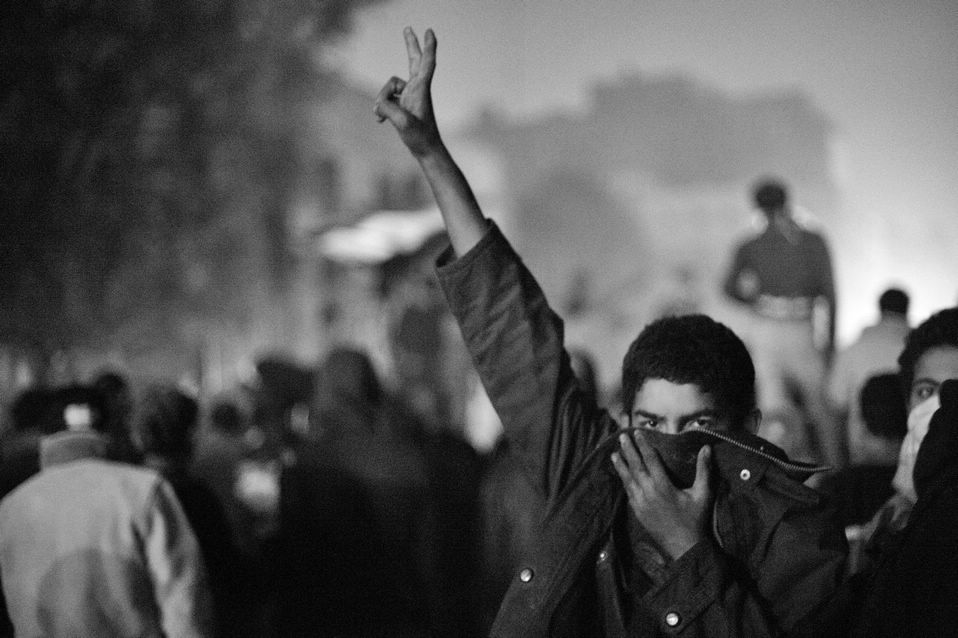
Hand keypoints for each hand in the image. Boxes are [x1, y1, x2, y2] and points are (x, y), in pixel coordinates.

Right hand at [374, 27, 441, 156]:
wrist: (426, 151)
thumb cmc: (420, 138)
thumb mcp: (402, 123)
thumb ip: (387, 108)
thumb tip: (378, 104)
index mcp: (421, 89)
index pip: (427, 63)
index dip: (428, 46)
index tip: (429, 31)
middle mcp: (417, 89)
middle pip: (414, 61)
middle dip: (410, 45)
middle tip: (408, 28)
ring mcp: (410, 96)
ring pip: (390, 87)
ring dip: (382, 100)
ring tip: (381, 117)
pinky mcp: (405, 104)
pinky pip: (387, 99)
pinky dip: (382, 108)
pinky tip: (380, 120)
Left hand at [611, 431, 712, 558]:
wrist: (685, 548)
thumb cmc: (696, 520)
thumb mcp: (703, 494)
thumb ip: (704, 470)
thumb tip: (706, 448)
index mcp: (663, 486)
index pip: (650, 460)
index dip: (643, 445)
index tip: (637, 433)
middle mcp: (648, 492)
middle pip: (635, 467)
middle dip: (628, 450)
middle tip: (621, 437)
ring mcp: (641, 503)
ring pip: (628, 480)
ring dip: (620, 465)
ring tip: (614, 453)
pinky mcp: (638, 513)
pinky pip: (628, 493)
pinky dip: (624, 481)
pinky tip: (621, 475)